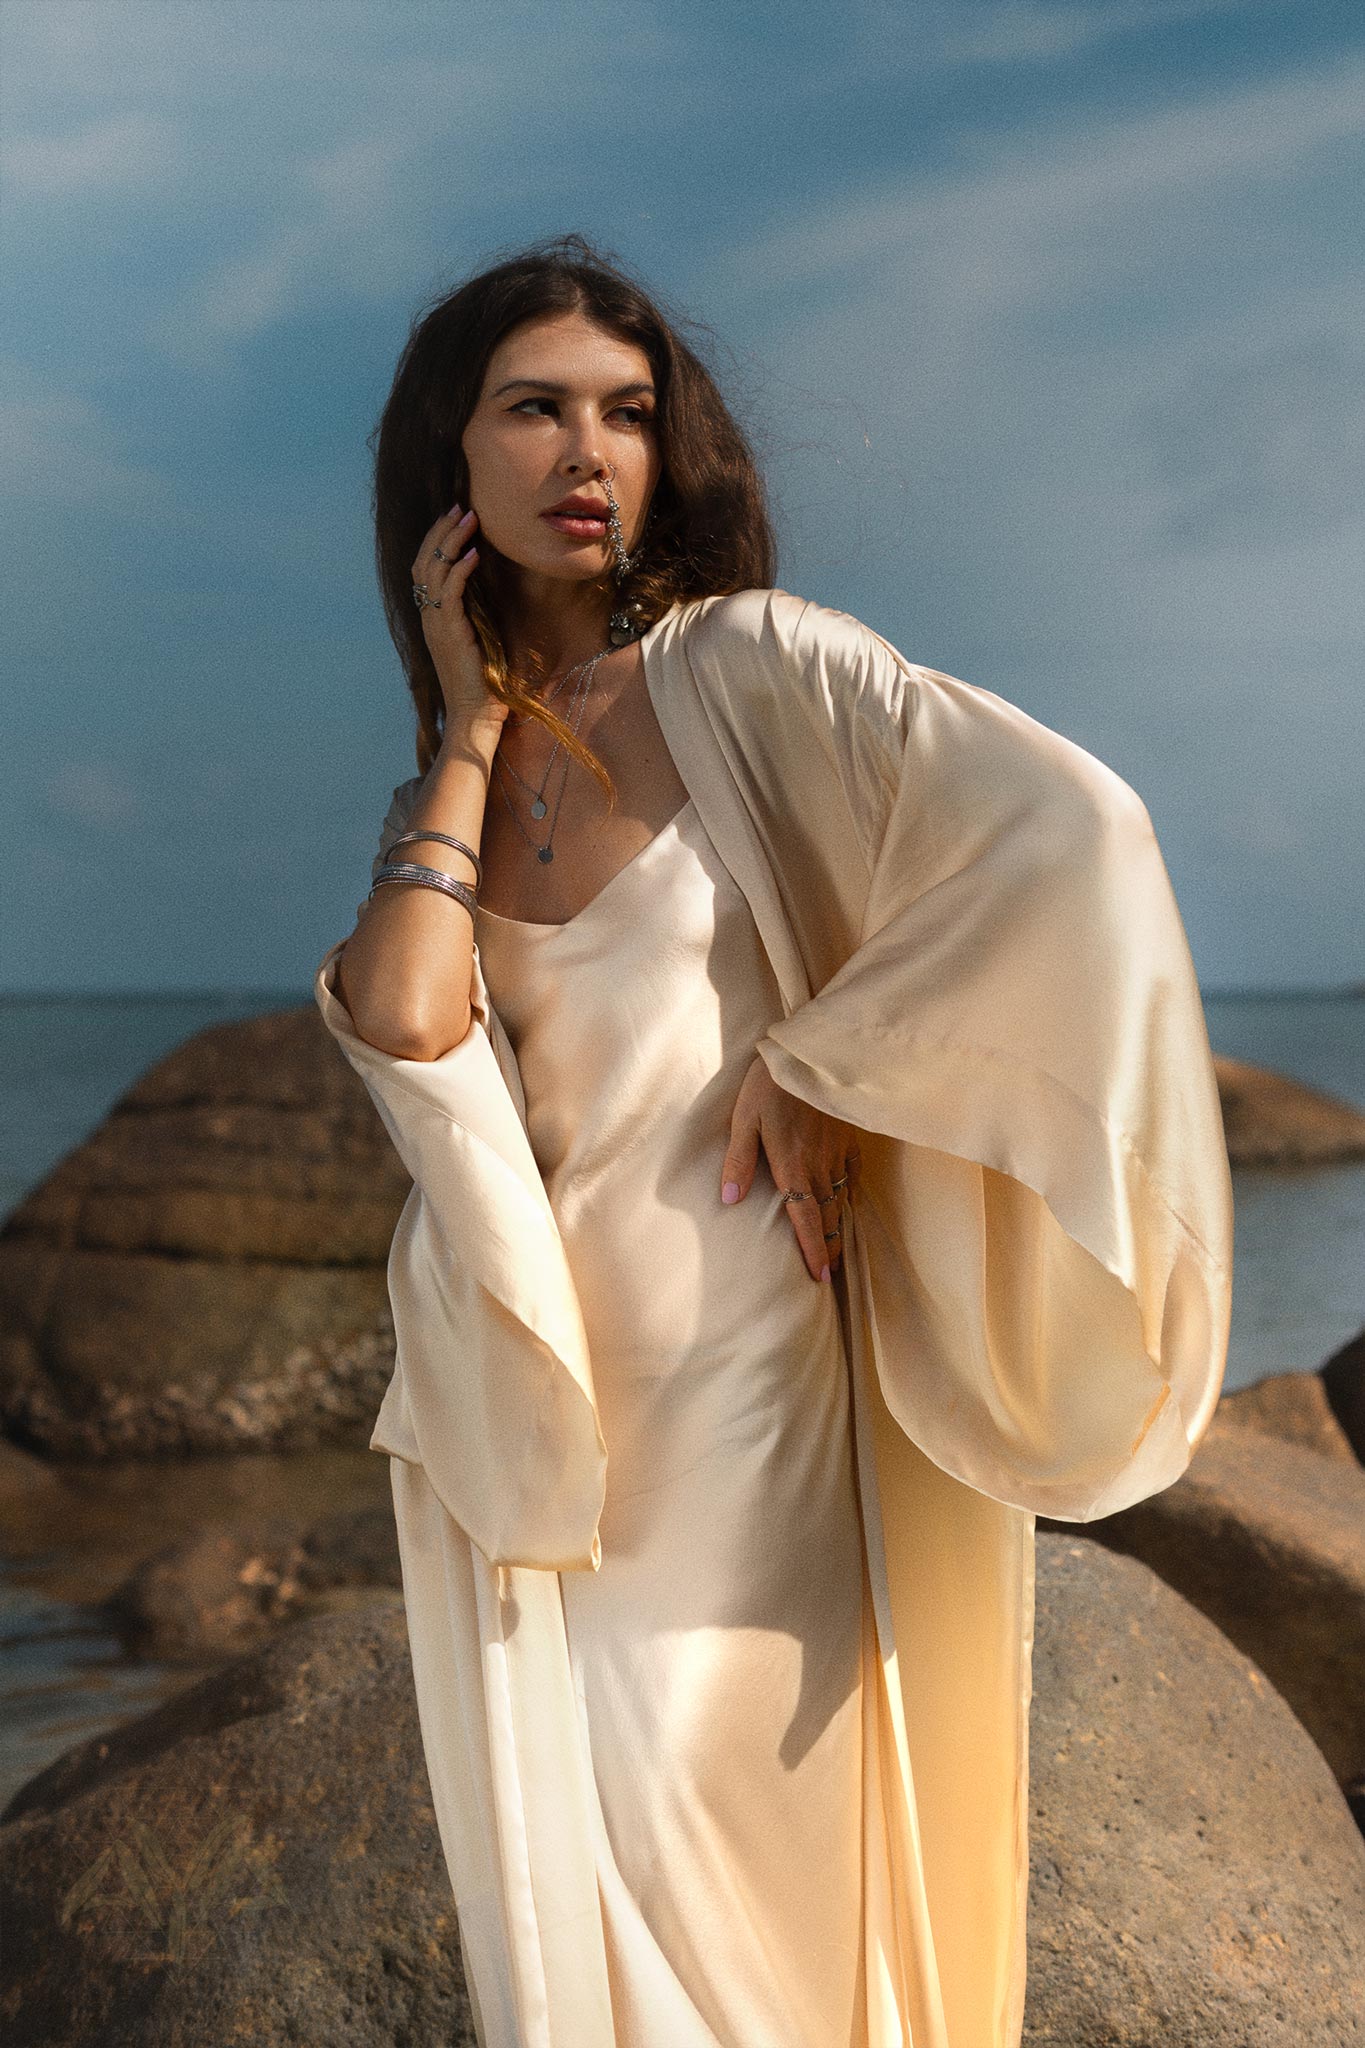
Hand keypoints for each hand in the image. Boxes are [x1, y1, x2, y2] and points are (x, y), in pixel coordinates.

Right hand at [409, 504, 508, 733]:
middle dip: (442, 531)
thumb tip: (485, 588)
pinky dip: (461, 570)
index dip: (437, 540)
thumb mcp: (477, 640)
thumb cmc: (482, 683)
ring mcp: (436, 624)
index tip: (455, 517)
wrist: (475, 714)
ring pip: (434, 571)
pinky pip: (451, 592)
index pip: (425, 568)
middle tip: (461, 506)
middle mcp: (429, 617)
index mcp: (433, 617)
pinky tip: (475, 554)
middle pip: (425, 561)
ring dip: (452, 541)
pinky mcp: (450, 633)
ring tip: (469, 519)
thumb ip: (474, 613)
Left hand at [720, 1053, 861, 1280]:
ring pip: (840, 1197)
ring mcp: (837, 1150)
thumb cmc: (769, 1084)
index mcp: (792, 1166)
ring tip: (837, 1247)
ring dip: (838, 1224)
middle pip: (826, 1214)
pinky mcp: (846, 1135)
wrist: (809, 1052)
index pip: (805, 1218)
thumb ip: (738, 1161)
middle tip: (829, 1273)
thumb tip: (730, 1201)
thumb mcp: (744, 1119)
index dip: (812, 1249)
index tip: (819, 1276)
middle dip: (828, 1246)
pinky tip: (848, 1200)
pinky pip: (852, 1172)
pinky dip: (850, 1192)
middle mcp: (819, 1165)